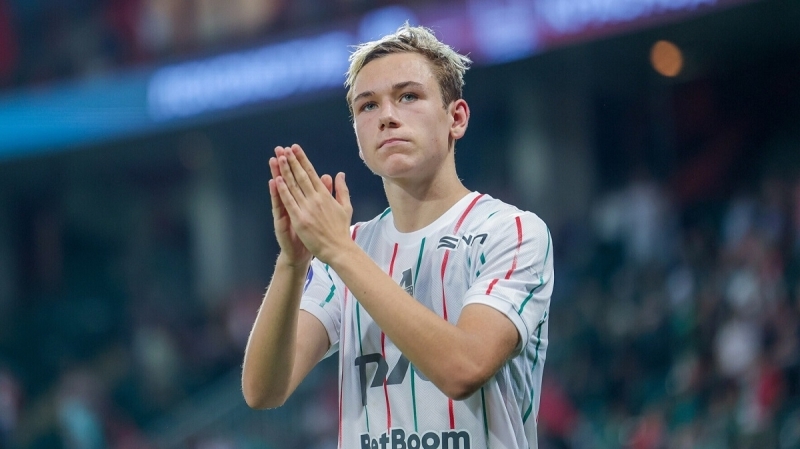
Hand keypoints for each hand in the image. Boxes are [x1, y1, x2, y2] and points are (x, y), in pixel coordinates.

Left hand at [274, 144, 352, 264]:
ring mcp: (307, 209)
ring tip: (279, 158)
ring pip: (294, 186)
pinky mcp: (300, 219)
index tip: (296, 148)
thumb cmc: (341, 230)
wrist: (338, 249)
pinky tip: (277, 180)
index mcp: (325, 195)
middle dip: (292, 161)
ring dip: (285, 171)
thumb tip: (339, 174)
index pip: (312, 173)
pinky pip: (289, 202)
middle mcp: (316, 199)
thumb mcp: (345, 207)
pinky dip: (283, 191)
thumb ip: (341, 189)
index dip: (302, 160)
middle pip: (301, 176)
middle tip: (284, 148)